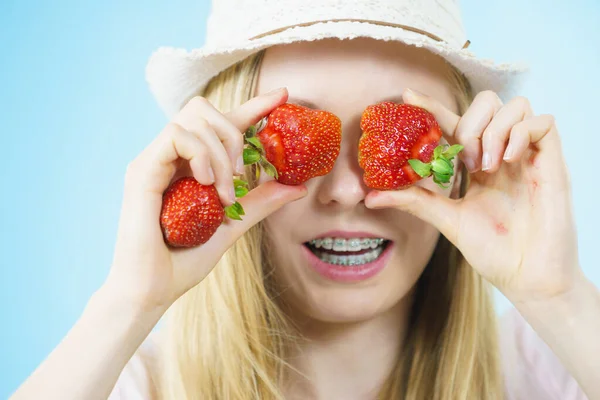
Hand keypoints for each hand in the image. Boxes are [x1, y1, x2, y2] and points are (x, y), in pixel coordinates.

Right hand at [106, 88, 306, 312]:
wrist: (152, 291)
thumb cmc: (184, 262)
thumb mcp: (231, 227)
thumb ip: (258, 203)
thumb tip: (296, 187)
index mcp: (189, 165)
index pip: (221, 123)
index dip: (252, 106)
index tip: (282, 96)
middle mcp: (169, 156)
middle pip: (205, 110)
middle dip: (235, 134)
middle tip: (242, 177)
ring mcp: (153, 160)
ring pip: (193, 119)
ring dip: (221, 153)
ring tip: (225, 193)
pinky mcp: (142, 171)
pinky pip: (175, 136)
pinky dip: (200, 153)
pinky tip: (207, 182)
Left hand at [365, 89, 580, 303]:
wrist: (527, 277)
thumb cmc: (493, 251)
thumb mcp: (447, 220)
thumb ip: (414, 202)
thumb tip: (370, 197)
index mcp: (477, 164)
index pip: (453, 124)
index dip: (432, 106)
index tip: (406, 97)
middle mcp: (502, 153)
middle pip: (487, 102)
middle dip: (469, 123)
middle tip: (464, 161)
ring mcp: (527, 155)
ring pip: (515, 105)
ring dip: (493, 129)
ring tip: (486, 166)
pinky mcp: (552, 160)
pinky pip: (542, 121)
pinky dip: (520, 133)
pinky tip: (507, 161)